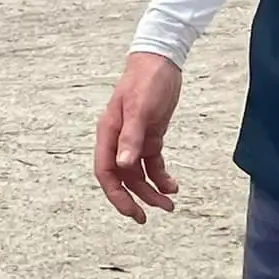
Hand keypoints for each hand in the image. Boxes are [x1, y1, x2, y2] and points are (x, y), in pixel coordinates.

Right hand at [94, 53, 182, 223]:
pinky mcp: (149, 135)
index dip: (116, 195)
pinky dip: (161, 177)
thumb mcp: (140, 110)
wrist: (161, 61)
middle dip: (134, 198)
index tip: (132, 212)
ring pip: (138, 173)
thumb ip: (131, 138)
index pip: (106, 171)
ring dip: (151, 190)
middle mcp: (118, 138)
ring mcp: (134, 138)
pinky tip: (173, 185)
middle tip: (148, 217)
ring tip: (170, 204)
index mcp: (109, 132)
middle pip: (122, 177)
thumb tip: (123, 165)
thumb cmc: (146, 81)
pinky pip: (152, 163)